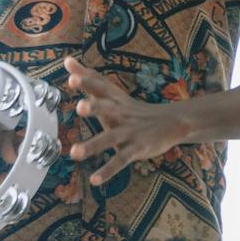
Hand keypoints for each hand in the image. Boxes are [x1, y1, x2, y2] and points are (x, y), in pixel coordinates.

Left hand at [65, 56, 194, 187]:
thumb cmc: (132, 109)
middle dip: (94, 107)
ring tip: (74, 153)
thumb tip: (67, 60)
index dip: (87, 81)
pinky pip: (121, 160)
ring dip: (93, 145)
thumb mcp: (112, 93)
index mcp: (115, 99)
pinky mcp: (137, 149)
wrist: (172, 123)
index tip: (71, 75)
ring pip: (111, 138)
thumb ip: (89, 78)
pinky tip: (94, 180)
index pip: (101, 87)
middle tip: (80, 107)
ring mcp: (130, 132)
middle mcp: (121, 113)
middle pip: (108, 108)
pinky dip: (108, 171)